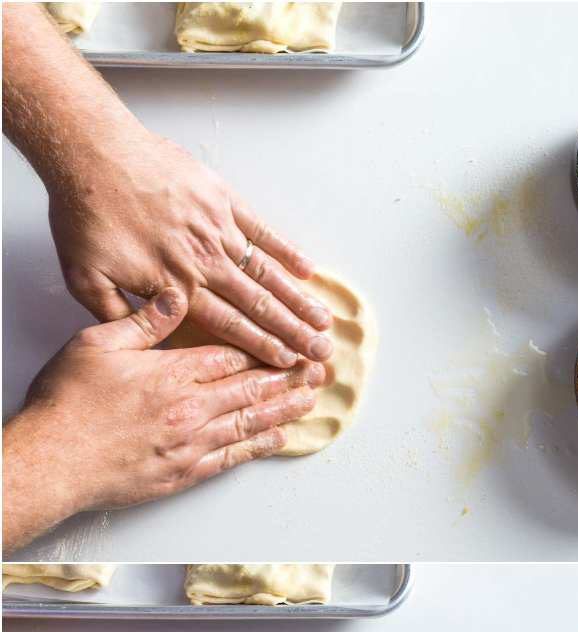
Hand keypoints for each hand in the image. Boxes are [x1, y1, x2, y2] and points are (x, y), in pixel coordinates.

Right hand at [3, 288, 322, 550]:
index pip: (231, 356)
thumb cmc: (68, 404)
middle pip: (251, 387)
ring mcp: (192, 442)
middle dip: (289, 376)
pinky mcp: (187, 472)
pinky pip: (235, 456)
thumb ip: (143, 321)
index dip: (263, 348)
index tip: (289, 342)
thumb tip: (176, 294)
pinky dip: (260, 445)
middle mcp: (191, 407)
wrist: (54, 461)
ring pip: (251, 421)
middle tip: (319, 368)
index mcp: (172, 373)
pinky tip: (279, 437)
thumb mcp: (96, 344)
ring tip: (311, 398)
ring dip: (285, 409)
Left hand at [48, 128, 331, 368]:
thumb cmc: (85, 213)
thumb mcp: (84, 276)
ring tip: (324, 321)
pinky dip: (286, 250)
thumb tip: (150, 343)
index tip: (287, 364)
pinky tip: (308, 269)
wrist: (93, 153)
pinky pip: (262, 230)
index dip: (262, 347)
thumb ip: (119, 316)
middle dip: (294, 332)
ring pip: (267, 273)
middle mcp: (205, 261)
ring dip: (298, 299)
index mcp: (175, 284)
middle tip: (321, 351)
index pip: (229, 325)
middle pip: (259, 305)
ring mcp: (218, 230)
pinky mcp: (222, 200)